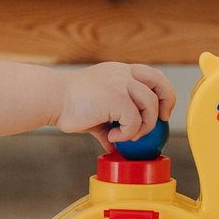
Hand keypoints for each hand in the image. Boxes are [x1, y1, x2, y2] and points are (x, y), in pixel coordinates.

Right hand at [56, 63, 175, 152]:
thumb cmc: (69, 105)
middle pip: (159, 83)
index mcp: (119, 71)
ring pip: (149, 106)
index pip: (152, 75)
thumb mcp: (95, 112)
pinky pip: (134, 121)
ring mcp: (120, 83)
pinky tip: (112, 137)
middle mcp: (123, 73)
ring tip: (125, 136)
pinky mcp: (116, 97)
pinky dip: (127, 134)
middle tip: (160, 122)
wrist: (52, 99)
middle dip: (166, 103)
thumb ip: (108, 125)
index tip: (162, 112)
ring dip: (142, 127)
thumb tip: (114, 146)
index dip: (163, 92)